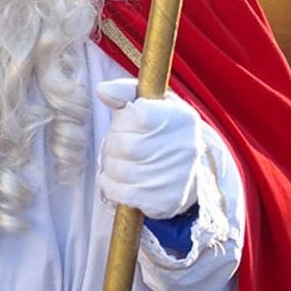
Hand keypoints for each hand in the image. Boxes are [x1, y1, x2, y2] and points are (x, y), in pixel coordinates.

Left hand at [96, 78, 204, 219]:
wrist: (188, 172)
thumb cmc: (161, 131)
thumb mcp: (151, 104)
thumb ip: (125, 92)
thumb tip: (102, 90)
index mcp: (181, 118)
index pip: (136, 115)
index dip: (123, 120)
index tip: (128, 121)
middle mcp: (184, 147)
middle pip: (123, 145)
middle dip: (113, 143)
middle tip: (121, 143)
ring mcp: (176, 177)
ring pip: (119, 170)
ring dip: (111, 164)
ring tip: (122, 160)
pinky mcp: (165, 201)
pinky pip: (121, 193)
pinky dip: (111, 184)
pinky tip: (119, 178)